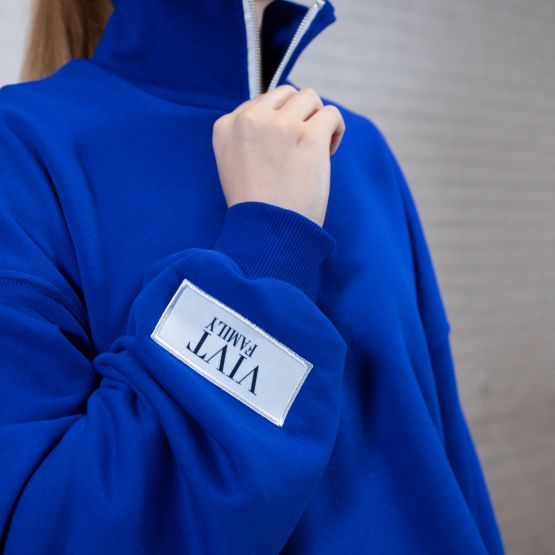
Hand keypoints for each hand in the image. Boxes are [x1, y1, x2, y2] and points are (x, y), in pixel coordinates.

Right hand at [212, 85, 345, 226]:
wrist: (267, 235)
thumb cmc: (256, 208)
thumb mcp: (234, 165)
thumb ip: (248, 137)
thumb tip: (281, 115)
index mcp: (225, 126)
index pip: (260, 103)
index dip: (277, 123)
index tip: (282, 150)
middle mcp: (249, 120)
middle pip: (285, 94)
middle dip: (298, 116)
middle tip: (301, 147)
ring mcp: (279, 126)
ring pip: (309, 97)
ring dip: (316, 119)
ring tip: (316, 148)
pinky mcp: (308, 136)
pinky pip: (331, 114)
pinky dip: (336, 129)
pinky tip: (330, 151)